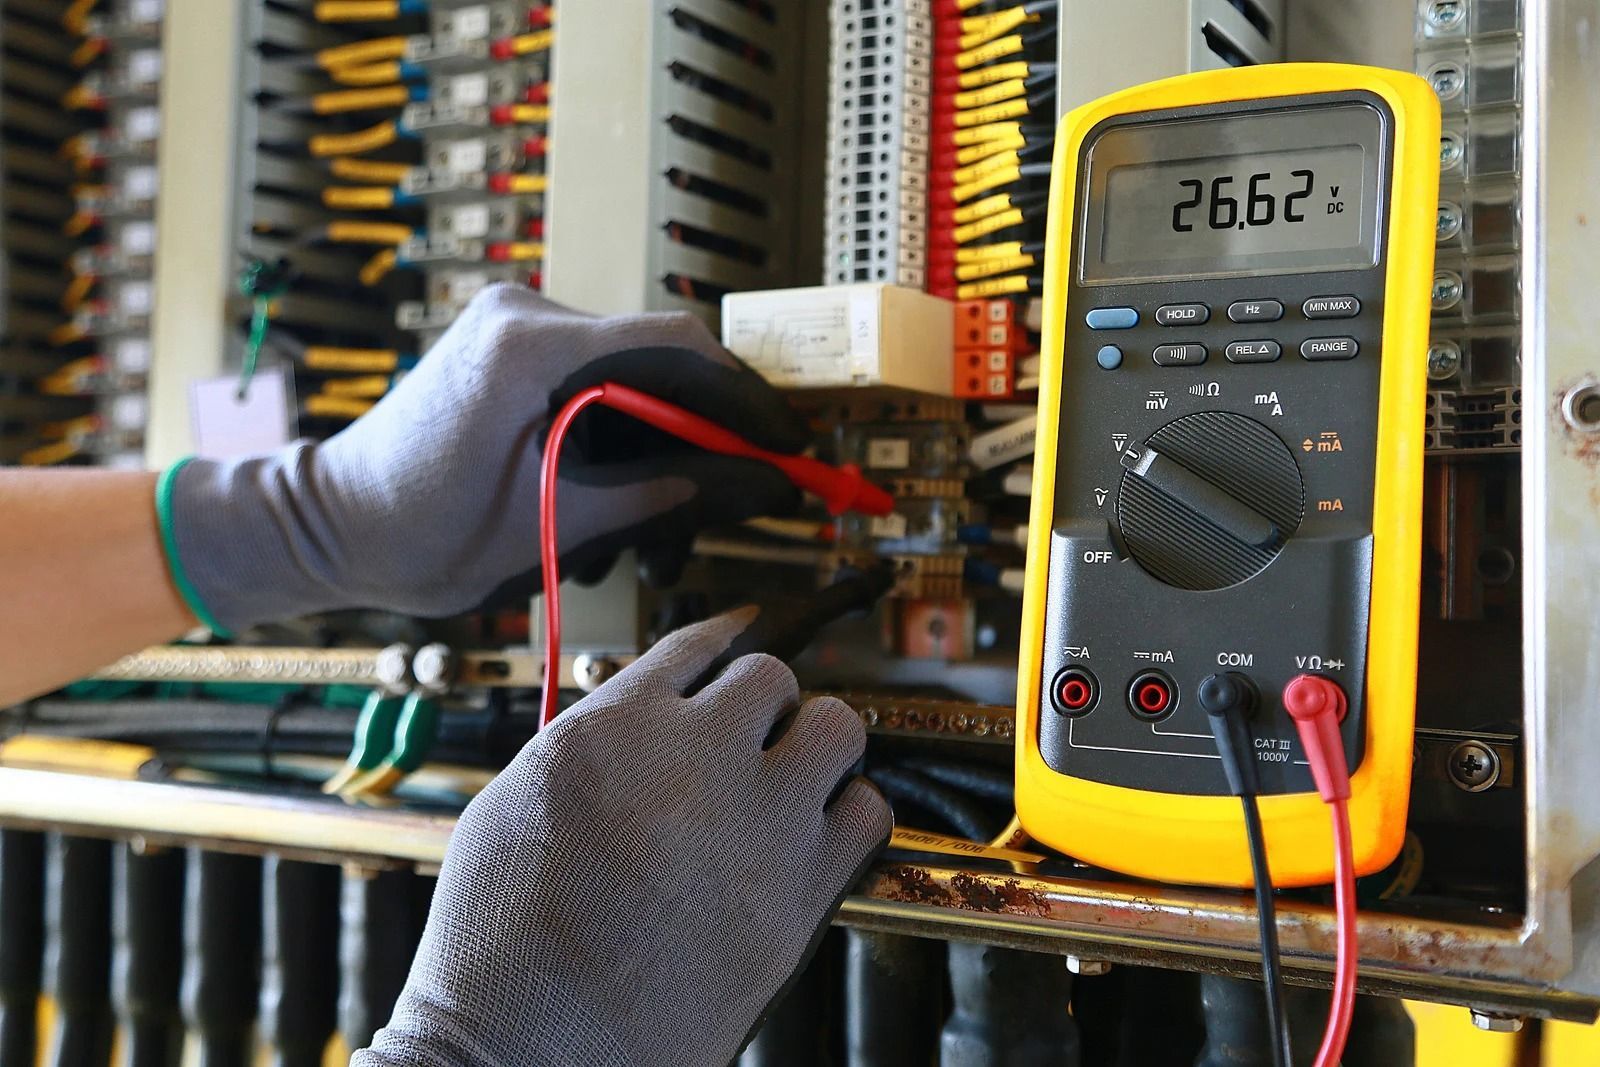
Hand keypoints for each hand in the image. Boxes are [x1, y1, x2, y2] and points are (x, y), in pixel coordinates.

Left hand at [161, 285, 809, 630]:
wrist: (327, 527)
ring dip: (661, 459)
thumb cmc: (418, 535)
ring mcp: (517, 329)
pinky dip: (622, 448)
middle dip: (704, 444)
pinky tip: (612, 514)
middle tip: (730, 511)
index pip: (677, 346)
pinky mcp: (514, 354)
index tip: (790, 451)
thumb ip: (665, 494)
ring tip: (654, 542)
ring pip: (635, 383)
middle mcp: (525, 316)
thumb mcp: (556, 525)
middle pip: (662, 364)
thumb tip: (764, 482)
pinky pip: (599, 390)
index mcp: (529, 347)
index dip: (746, 401)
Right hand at [353, 610, 893, 1066]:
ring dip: (816, 744)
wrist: (528, 1049)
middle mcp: (693, 757)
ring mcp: (757, 819)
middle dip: (763, 704)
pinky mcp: (801, 890)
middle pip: (771, 675)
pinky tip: (817, 834)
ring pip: (837, 725)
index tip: (738, 640)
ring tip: (793, 780)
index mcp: (612, 730)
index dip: (722, 642)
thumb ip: (589, 743)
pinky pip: (869, 811)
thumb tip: (640, 718)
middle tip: (752, 740)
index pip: (696, 645)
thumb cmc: (502, 947)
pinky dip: (850, 814)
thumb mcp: (512, 805)